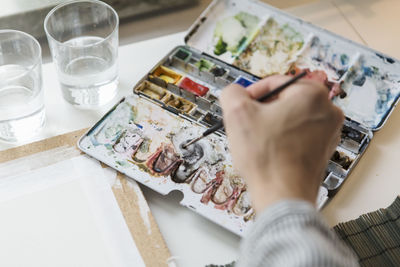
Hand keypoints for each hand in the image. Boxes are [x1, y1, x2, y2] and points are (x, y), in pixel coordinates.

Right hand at [220, 75, 343, 212]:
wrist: (282, 196)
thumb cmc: (267, 158)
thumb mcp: (237, 113)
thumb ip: (232, 92)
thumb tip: (235, 93)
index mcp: (312, 94)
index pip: (274, 83)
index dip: (251, 94)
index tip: (242, 106)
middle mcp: (328, 111)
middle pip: (283, 101)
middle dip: (262, 111)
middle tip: (248, 124)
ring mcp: (329, 133)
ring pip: (290, 119)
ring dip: (271, 126)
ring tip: (258, 141)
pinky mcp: (323, 151)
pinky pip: (297, 136)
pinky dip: (281, 140)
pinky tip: (269, 152)